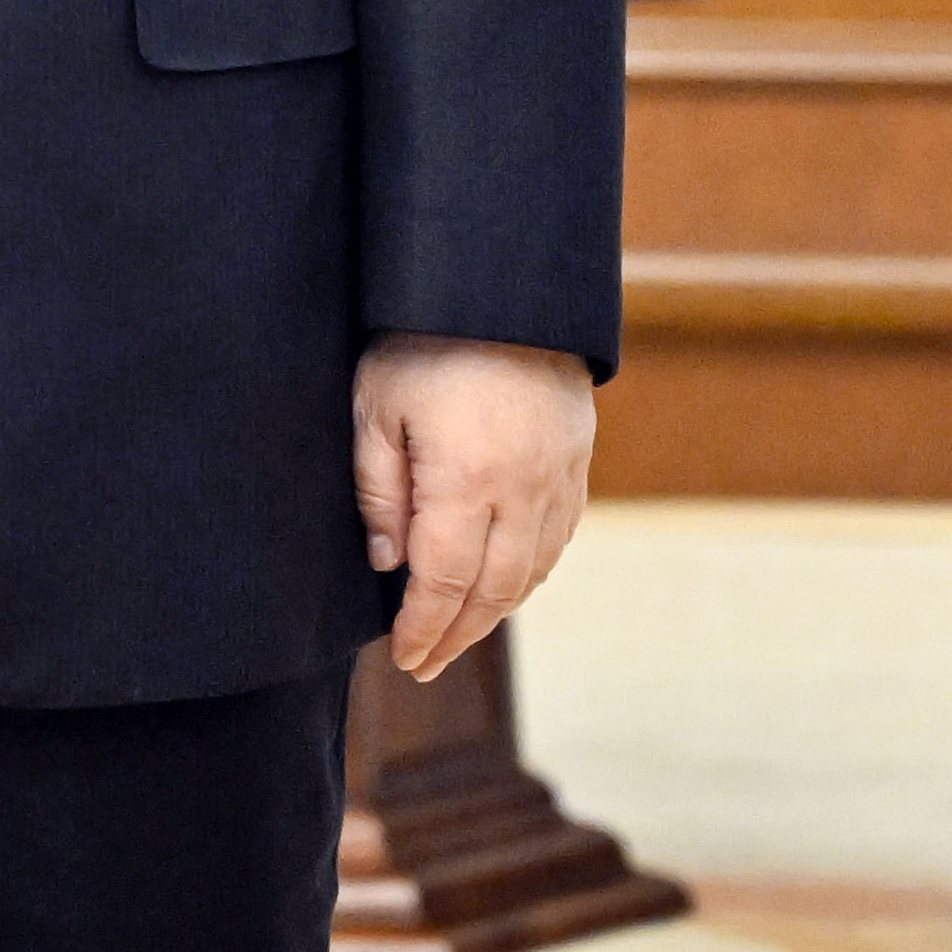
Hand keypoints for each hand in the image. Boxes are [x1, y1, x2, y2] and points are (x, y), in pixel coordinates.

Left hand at [353, 334, 595, 680]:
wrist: (503, 288)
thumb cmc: (425, 341)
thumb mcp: (375, 406)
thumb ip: (379, 488)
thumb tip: (388, 561)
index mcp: (467, 481)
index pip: (444, 581)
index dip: (424, 627)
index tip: (404, 657)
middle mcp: (523, 492)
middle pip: (493, 591)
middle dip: (457, 634)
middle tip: (425, 664)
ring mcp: (557, 480)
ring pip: (532, 571)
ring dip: (495, 611)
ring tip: (459, 634)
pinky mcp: (576, 463)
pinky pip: (558, 539)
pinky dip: (530, 573)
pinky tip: (506, 584)